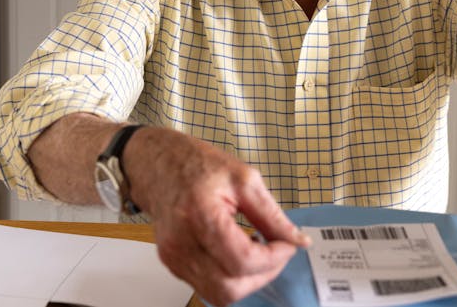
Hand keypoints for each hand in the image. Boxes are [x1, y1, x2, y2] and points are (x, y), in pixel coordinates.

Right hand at [127, 127, 310, 305]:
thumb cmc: (198, 164)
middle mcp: (180, 243)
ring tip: (258, 252)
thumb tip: (297, 240)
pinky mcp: (173, 264)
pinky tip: (239, 253)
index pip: (243, 260)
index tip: (287, 244)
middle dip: (263, 275)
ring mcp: (173, 257)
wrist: (158, 163)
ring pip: (219, 295)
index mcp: (199, 214)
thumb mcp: (244, 179)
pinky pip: (207, 287)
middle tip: (277, 252)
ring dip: (247, 281)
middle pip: (230, 288)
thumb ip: (272, 214)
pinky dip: (230, 278)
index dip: (274, 258)